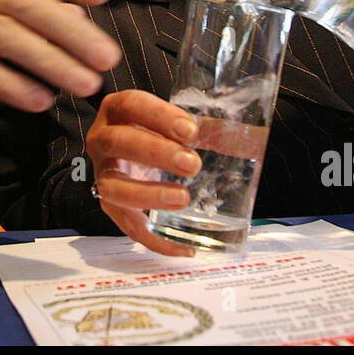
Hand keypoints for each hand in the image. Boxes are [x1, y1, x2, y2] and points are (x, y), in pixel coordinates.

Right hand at [87, 89, 203, 256]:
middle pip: (118, 143)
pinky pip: (128, 226)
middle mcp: (102, 140)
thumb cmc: (158, 133)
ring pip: (113, 187)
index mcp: (118, 111)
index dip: (158, 116)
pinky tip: (185, 248)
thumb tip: (250, 141)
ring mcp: (102, 174)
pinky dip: (156, 240)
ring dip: (148, 195)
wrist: (132, 154)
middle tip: (191, 164)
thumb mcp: (175, 125)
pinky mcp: (110, 205)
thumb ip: (204, 129)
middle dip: (155, 153)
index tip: (190, 130)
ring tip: (183, 199)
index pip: (131, 105)